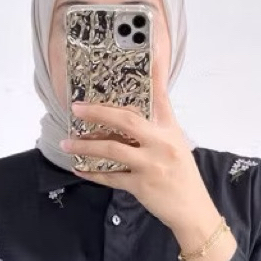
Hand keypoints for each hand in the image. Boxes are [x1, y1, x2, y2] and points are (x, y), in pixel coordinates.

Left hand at [60, 67, 220, 246]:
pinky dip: (93, 174)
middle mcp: (161, 143)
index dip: (154, 73)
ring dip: (86, 146)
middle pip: (126, 120)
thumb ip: (157, 130)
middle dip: (98, 112)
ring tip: (67, 144)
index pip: (161, 96)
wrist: (193, 211)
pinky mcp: (141, 185)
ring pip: (112, 149)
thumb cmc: (183, 178)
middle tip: (76, 109)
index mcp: (170, 130)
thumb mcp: (177, 146)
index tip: (148, 49)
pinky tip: (79, 169)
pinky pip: (111, 177)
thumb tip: (127, 120)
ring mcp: (151, 165)